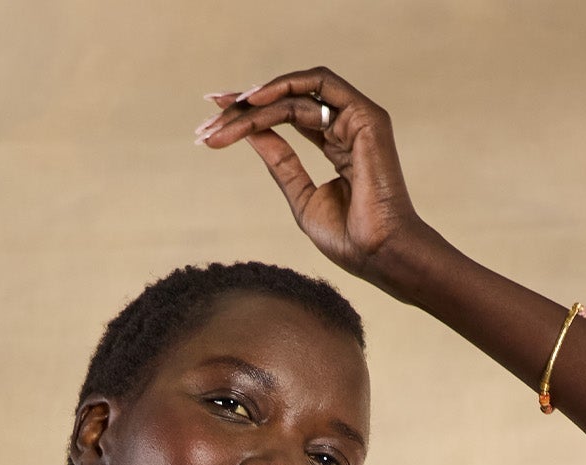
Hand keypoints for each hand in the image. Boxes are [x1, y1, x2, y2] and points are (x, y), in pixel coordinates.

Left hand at [197, 68, 431, 292]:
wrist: (380, 255)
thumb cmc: (350, 239)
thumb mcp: (301, 197)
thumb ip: (280, 162)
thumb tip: (250, 132)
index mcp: (337, 144)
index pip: (288, 117)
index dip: (249, 117)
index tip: (212, 127)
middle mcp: (348, 126)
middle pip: (286, 102)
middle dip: (242, 110)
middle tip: (206, 126)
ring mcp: (358, 118)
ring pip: (296, 95)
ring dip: (255, 103)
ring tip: (221, 120)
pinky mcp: (365, 116)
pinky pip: (317, 87)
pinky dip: (283, 88)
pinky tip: (252, 102)